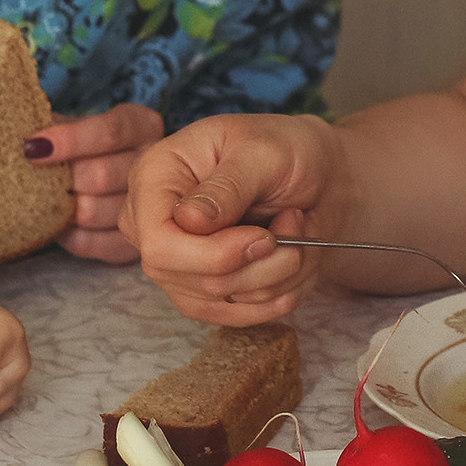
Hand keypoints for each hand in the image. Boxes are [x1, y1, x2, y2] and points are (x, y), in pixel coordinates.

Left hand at [26, 104, 161, 263]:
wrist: (91, 172)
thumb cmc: (75, 145)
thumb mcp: (69, 123)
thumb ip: (48, 125)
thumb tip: (24, 142)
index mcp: (141, 125)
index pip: (110, 131)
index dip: (70, 140)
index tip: (32, 148)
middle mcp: (153, 164)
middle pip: (102, 176)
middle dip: (60, 180)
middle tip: (29, 180)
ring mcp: (148, 207)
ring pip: (95, 212)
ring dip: (59, 208)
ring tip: (38, 199)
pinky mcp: (130, 243)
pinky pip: (92, 243)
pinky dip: (65, 234)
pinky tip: (53, 222)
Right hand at [122, 113, 346, 324]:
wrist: (313, 174)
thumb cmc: (286, 150)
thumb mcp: (263, 151)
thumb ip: (228, 185)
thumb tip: (190, 221)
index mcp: (153, 177)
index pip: (160, 244)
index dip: (215, 255)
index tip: (265, 238)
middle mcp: (151, 225)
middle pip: (192, 281)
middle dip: (260, 263)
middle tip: (293, 220)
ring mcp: (174, 264)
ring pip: (223, 302)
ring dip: (279, 271)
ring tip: (295, 226)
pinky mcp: (201, 293)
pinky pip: (241, 316)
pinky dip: (283, 289)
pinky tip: (294, 254)